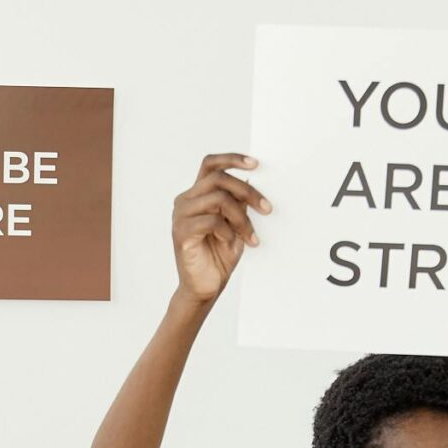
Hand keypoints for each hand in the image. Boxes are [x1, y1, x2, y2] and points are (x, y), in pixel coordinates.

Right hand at [172, 151, 271, 305]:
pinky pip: (212, 221)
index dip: (232, 159)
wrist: (205, 288)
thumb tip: (251, 179)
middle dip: (247, 191)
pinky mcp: (181, 233)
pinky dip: (227, 231)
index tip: (256, 164)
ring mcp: (180, 216)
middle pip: (218, 178)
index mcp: (196, 196)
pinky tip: (231, 243)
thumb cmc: (218, 257)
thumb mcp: (235, 225)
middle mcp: (185, 201)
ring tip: (250, 235)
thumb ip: (238, 203)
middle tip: (266, 209)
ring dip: (241, 217)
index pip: (210, 165)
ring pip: (217, 198)